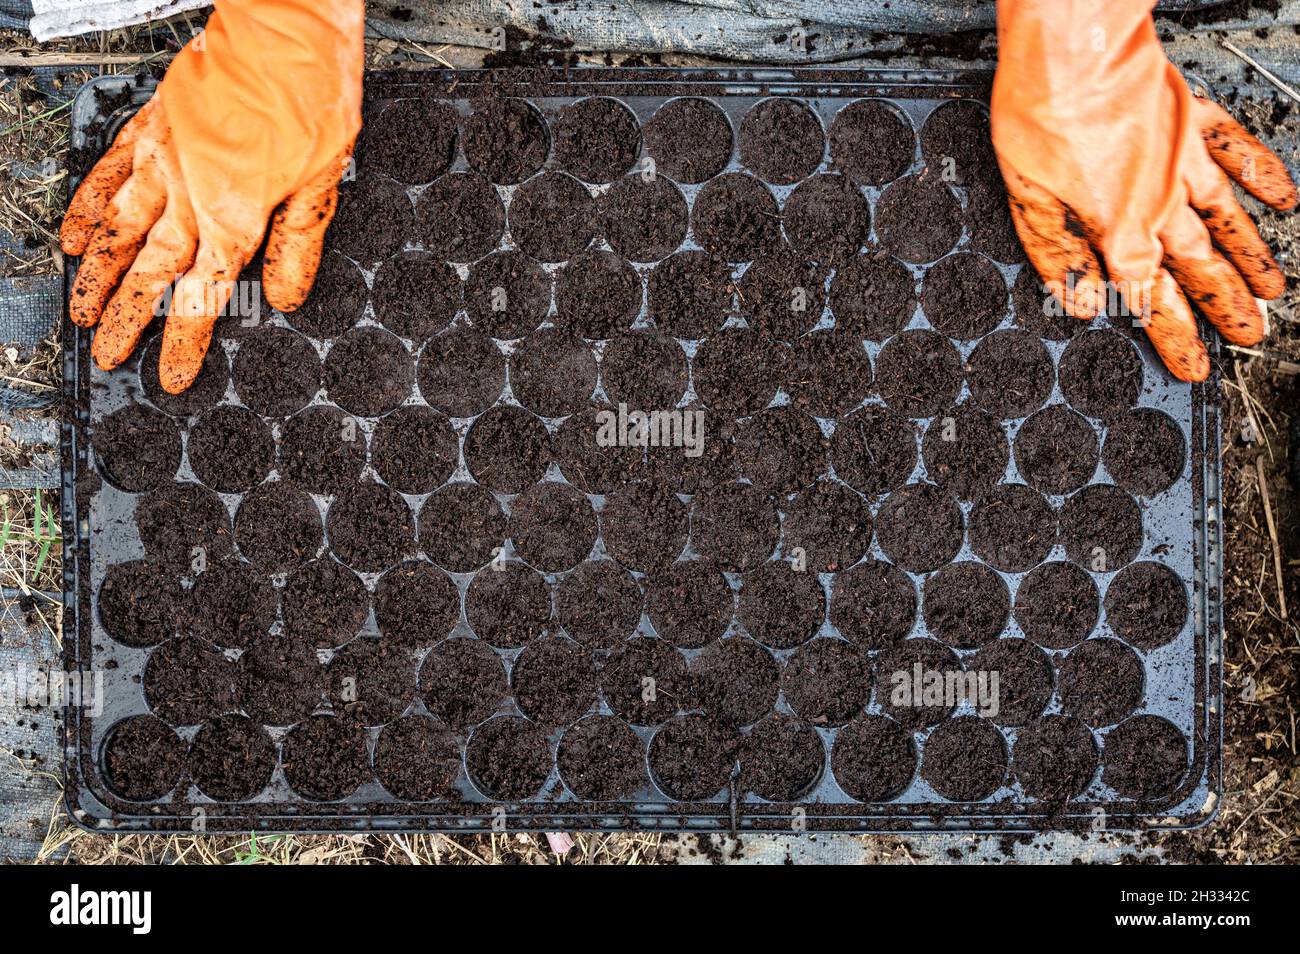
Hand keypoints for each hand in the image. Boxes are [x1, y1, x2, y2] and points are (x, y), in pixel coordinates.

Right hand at [62, 0, 363, 392]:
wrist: (284, 30)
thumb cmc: (310, 98)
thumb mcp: (324, 183)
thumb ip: (298, 246)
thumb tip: (288, 297)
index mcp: (234, 218)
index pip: (202, 297)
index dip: (183, 342)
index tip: (168, 377)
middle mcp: (189, 196)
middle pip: (150, 273)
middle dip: (128, 321)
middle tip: (107, 355)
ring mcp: (162, 162)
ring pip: (118, 232)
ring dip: (99, 276)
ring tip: (82, 311)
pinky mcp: (150, 130)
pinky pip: (106, 176)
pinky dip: (86, 209)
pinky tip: (75, 236)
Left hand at [991, 0, 1296, 381]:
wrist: (1073, 46)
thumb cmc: (1041, 113)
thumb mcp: (1027, 199)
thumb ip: (1057, 256)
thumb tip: (1081, 303)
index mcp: (1119, 228)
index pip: (1151, 299)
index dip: (1173, 337)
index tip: (1193, 365)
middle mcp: (1161, 202)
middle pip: (1198, 269)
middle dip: (1223, 309)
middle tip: (1249, 338)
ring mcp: (1183, 162)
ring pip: (1226, 223)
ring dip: (1250, 259)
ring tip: (1272, 291)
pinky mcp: (1192, 122)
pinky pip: (1237, 154)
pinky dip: (1263, 176)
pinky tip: (1285, 198)